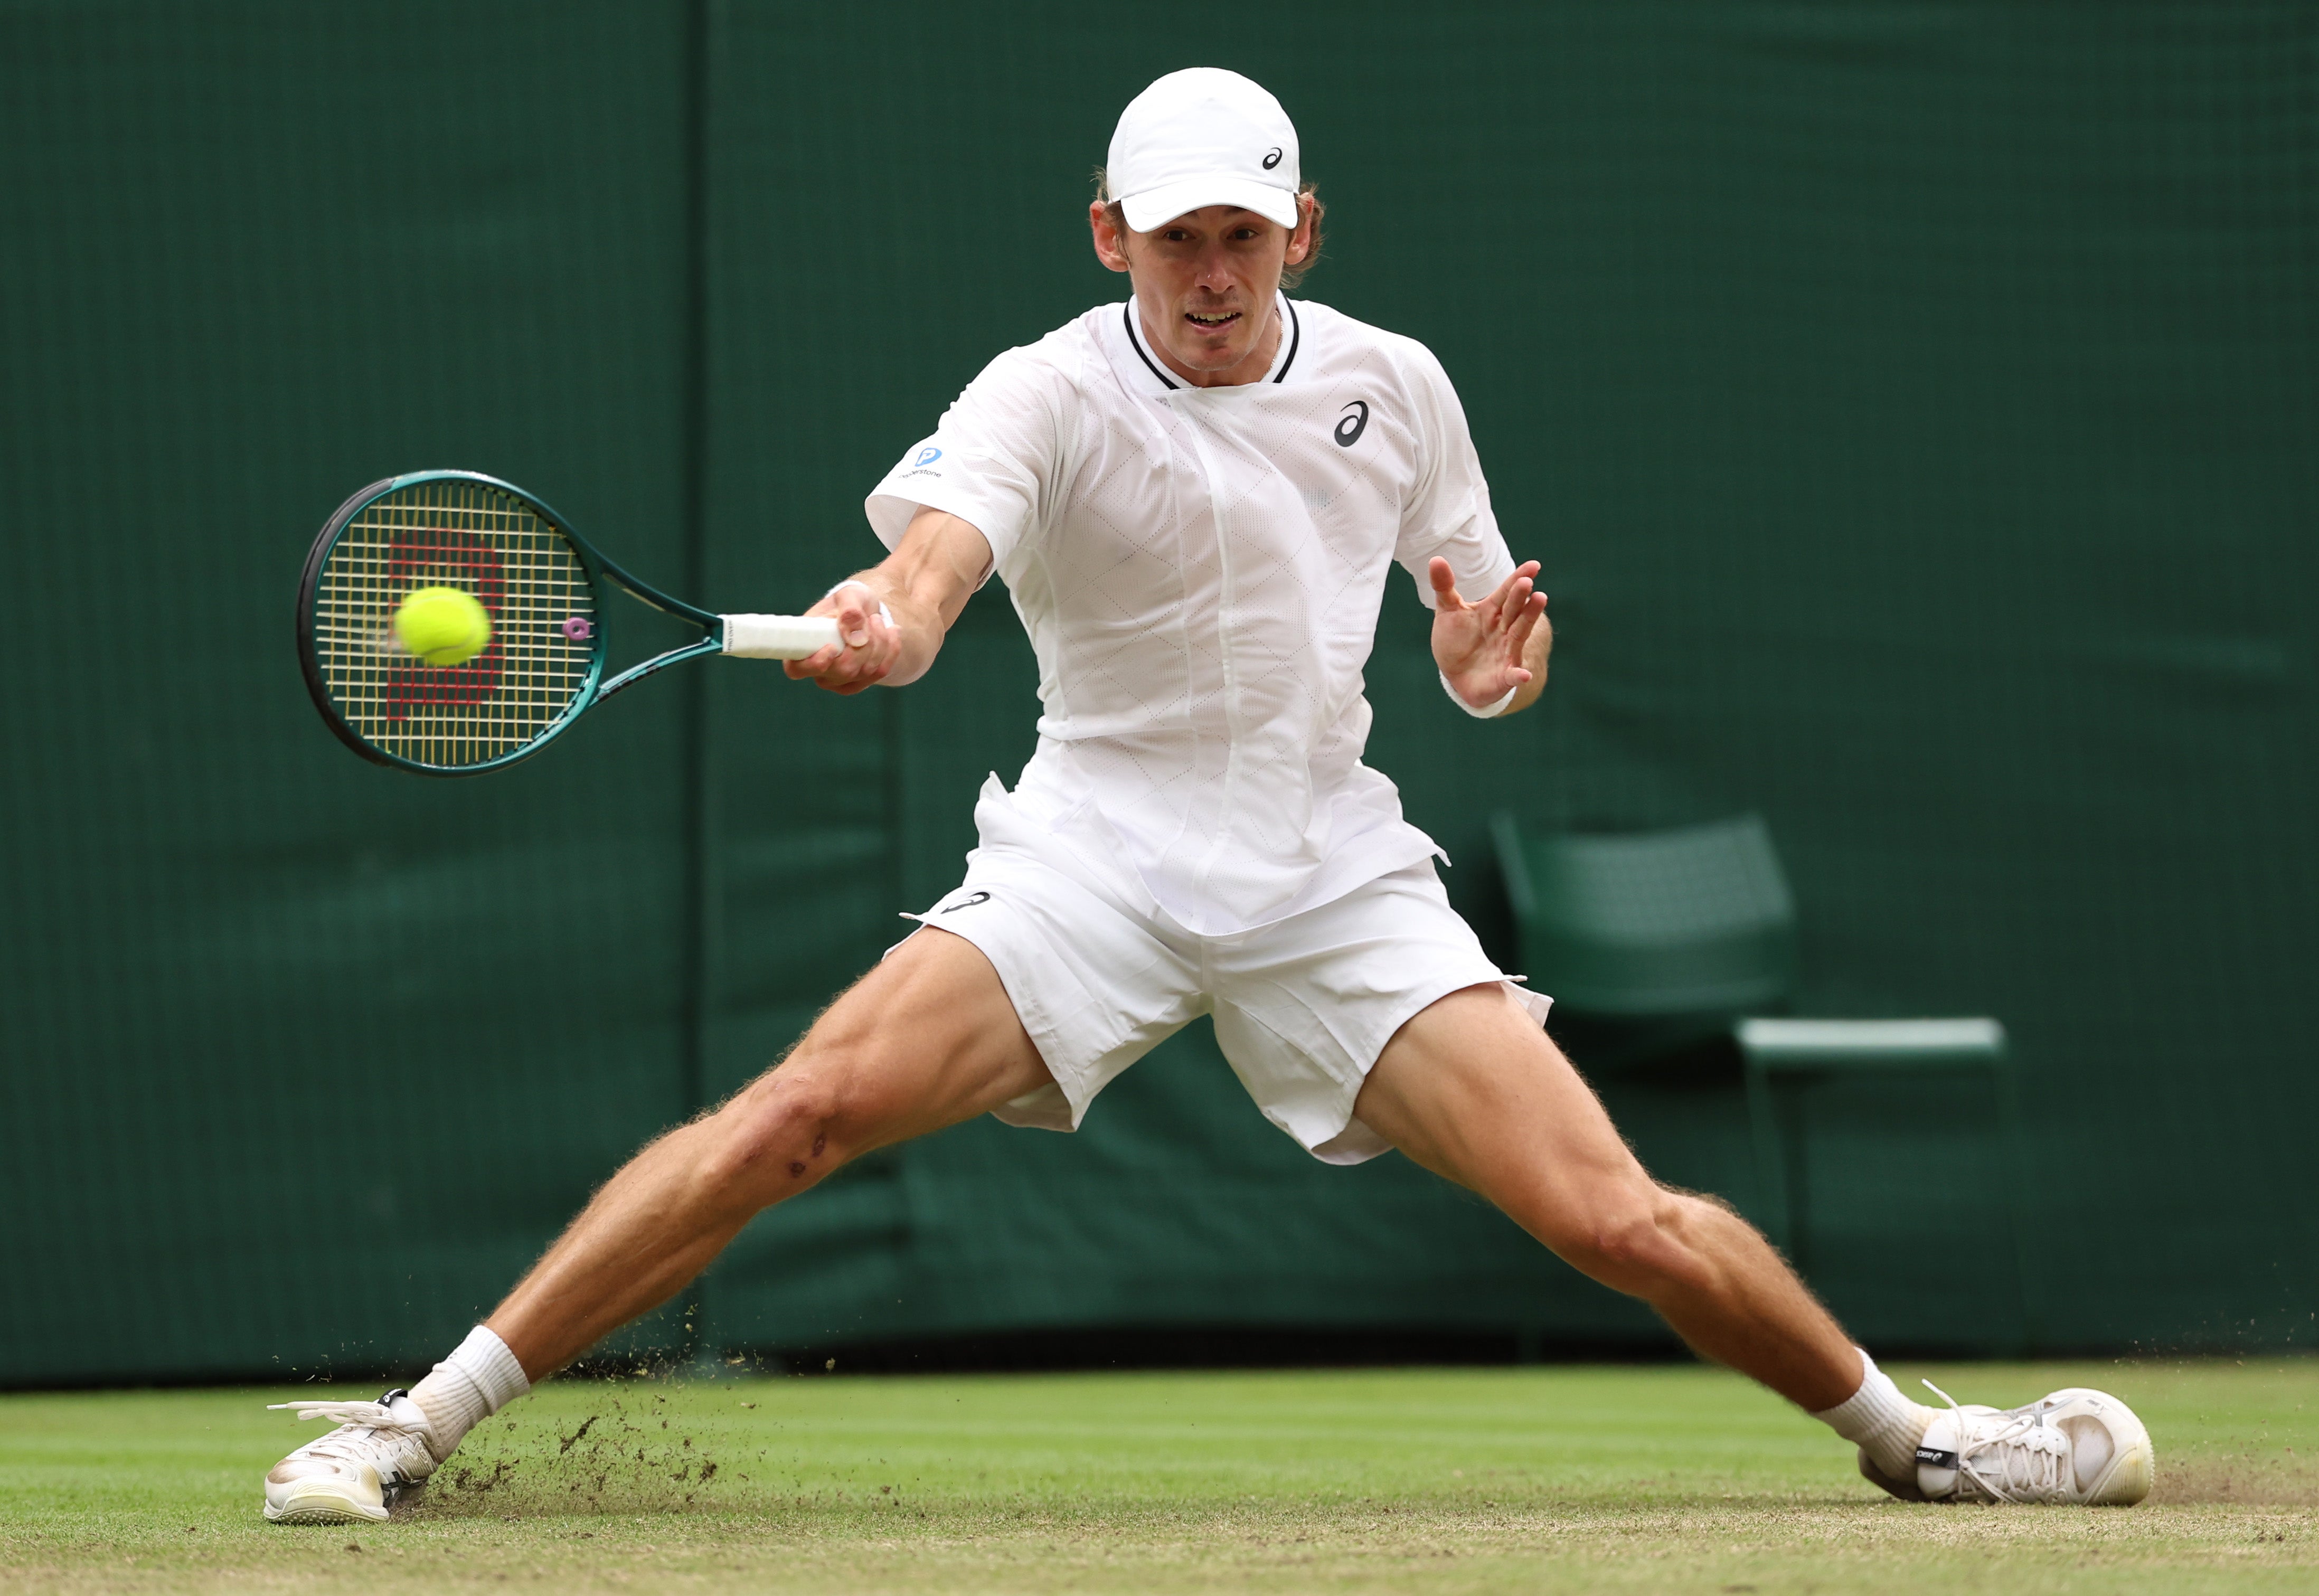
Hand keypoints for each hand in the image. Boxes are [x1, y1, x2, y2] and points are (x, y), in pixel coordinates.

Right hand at [783, 579, 900, 694]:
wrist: (866, 611)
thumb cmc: (849, 602)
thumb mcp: (850, 595)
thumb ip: (850, 610)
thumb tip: (855, 638)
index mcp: (803, 646)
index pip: (796, 668)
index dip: (814, 663)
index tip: (832, 647)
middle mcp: (817, 669)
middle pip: (843, 670)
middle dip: (865, 644)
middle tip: (873, 618)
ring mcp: (838, 679)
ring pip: (864, 671)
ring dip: (880, 643)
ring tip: (879, 620)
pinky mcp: (859, 682)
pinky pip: (879, 672)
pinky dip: (890, 651)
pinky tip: (893, 633)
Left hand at [1430, 557, 1547, 710]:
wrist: (1457, 675)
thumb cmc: (1456, 640)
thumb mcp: (1448, 611)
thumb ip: (1444, 587)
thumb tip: (1435, 559)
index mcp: (1491, 610)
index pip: (1506, 592)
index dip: (1518, 578)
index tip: (1533, 565)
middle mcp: (1504, 628)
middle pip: (1513, 609)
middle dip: (1520, 597)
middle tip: (1527, 582)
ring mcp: (1507, 651)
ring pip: (1520, 633)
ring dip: (1529, 618)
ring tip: (1540, 599)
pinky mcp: (1505, 675)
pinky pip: (1513, 675)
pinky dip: (1518, 675)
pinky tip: (1524, 675)